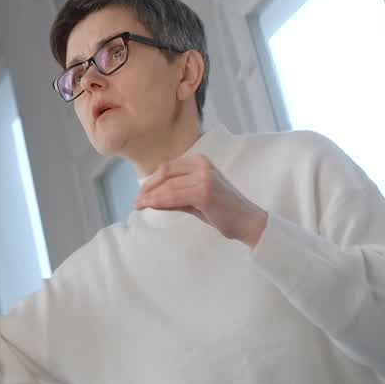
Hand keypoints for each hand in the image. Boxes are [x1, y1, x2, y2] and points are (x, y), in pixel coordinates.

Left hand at [134, 154, 267, 246]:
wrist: (248, 222)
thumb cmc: (222, 211)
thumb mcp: (194, 199)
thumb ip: (173, 196)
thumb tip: (148, 198)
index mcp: (200, 161)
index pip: (168, 168)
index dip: (151, 181)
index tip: (140, 194)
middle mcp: (202, 164)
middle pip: (165, 173)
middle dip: (147, 188)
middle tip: (136, 201)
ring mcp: (204, 177)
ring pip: (167, 185)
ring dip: (150, 196)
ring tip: (139, 205)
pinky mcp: (204, 191)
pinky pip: (174, 196)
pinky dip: (159, 201)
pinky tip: (150, 206)